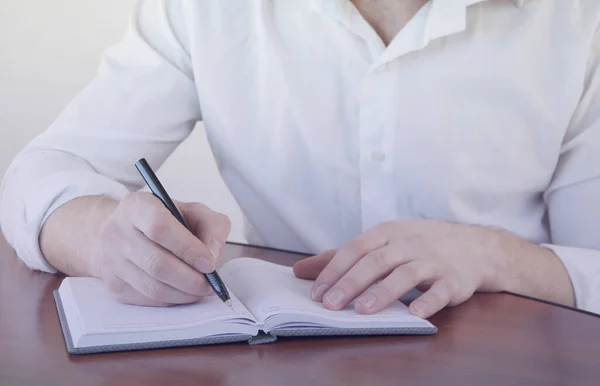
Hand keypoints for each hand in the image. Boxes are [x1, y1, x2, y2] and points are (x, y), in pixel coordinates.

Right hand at [91, 192, 230, 306]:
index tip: (209, 264)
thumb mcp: (194, 212)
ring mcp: (110, 260)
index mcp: (137, 206)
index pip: (159, 227)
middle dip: (190, 279)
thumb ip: (213, 227)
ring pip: (152, 287)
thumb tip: (213, 256)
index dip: (187, 248)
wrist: (129, 232)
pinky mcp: (112, 284)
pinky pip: (146, 300)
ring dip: (183, 294)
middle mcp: (117, 231)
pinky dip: (171, 300)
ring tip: (200, 290)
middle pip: (156, 263)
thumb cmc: (167, 221)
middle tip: (210, 284)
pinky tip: (182, 292)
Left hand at [293, 220, 516, 317]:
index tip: (316, 292)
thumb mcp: (382, 242)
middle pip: (376, 261)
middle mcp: (409, 243)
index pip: (355, 249)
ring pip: (406, 274)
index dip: (335, 270)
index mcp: (388, 232)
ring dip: (383, 292)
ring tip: (362, 310)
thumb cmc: (419, 245)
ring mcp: (433, 260)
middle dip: (351, 283)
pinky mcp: (455, 279)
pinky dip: (428, 301)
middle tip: (330, 305)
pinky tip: (414, 314)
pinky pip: (441, 290)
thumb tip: (300, 270)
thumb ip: (343, 256)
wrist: (476, 246)